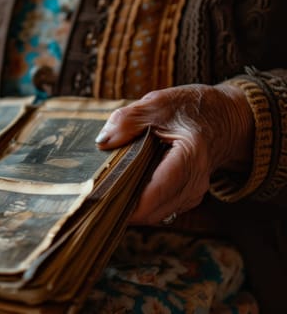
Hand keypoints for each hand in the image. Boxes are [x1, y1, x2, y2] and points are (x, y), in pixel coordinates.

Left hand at [95, 84, 253, 223]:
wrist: (227, 118)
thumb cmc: (192, 109)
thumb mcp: (157, 104)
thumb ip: (127, 121)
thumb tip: (103, 141)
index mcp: (189, 158)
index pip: (153, 194)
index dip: (123, 201)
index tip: (96, 198)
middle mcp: (194, 184)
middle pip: (150, 211)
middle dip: (121, 206)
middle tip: (93, 195)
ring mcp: (192, 195)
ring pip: (153, 214)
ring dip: (129, 207)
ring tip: (106, 191)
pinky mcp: (186, 198)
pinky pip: (159, 209)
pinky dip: (139, 203)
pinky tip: (124, 189)